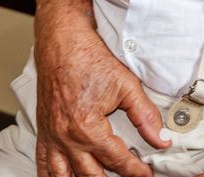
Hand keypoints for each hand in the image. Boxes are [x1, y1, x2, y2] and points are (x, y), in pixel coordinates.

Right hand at [32, 0, 166, 176]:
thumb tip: (161, 138)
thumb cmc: (89, 58)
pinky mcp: (43, 129)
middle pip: (91, 174)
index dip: (135, 170)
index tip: (146, 174)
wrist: (61, 41)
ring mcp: (51, 136)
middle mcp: (66, 137)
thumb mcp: (126, 85)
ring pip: (64, 176)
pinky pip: (42, 162)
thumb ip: (145, 116)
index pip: (116, 160)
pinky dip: (52, 175)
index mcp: (88, 128)